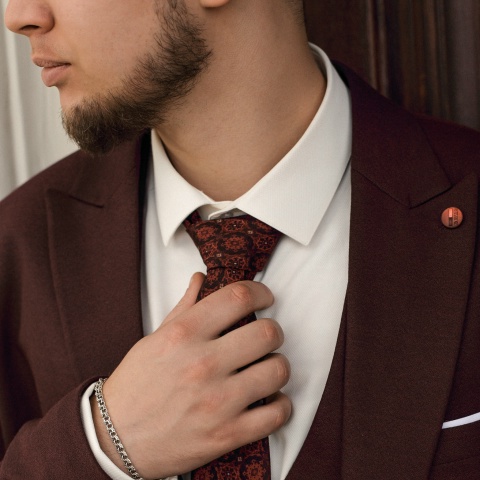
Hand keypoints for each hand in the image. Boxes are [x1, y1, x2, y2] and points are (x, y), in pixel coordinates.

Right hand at [92, 273, 290, 478]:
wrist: (115, 439)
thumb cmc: (136, 385)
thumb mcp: (154, 339)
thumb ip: (184, 307)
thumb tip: (202, 279)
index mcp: (184, 335)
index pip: (238, 297)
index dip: (260, 292)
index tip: (265, 297)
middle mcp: (202, 364)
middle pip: (267, 332)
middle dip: (273, 331)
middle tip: (266, 337)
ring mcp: (217, 402)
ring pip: (278, 370)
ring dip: (277, 366)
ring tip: (266, 369)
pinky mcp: (226, 435)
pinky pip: (277, 414)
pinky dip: (281, 405)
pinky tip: (270, 400)